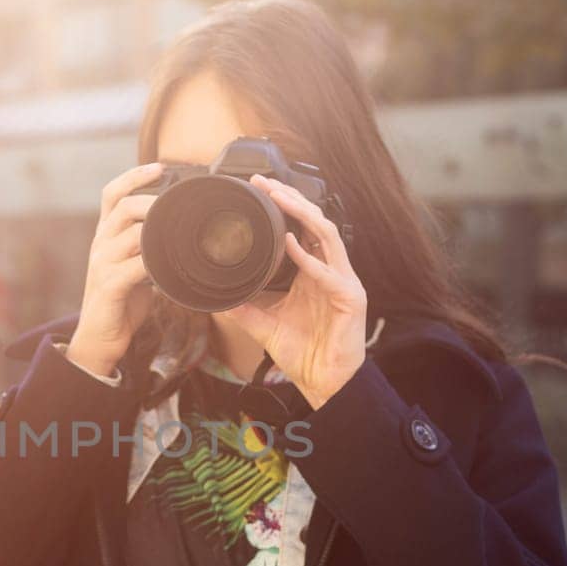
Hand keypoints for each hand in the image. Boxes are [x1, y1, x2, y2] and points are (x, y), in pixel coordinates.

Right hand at [66, 162, 162, 377]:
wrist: (99, 338)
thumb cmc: (122, 300)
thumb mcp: (133, 265)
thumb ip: (149, 246)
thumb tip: (182, 231)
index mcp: (105, 235)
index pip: (111, 193)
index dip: (134, 176)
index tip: (160, 166)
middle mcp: (101, 244)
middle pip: (123, 207)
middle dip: (154, 201)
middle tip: (181, 205)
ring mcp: (102, 264)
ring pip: (130, 234)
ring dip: (158, 230)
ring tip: (182, 230)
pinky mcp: (109, 287)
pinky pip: (133, 267)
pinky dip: (154, 263)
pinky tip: (171, 265)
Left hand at [225, 173, 368, 409]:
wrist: (325, 382)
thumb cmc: (303, 353)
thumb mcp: (265, 326)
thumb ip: (244, 308)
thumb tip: (216, 298)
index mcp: (313, 272)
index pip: (302, 228)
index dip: (285, 207)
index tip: (258, 190)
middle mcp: (330, 270)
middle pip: (315, 222)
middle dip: (292, 198)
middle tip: (265, 182)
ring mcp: (343, 281)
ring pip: (326, 234)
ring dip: (302, 213)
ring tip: (279, 198)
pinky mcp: (351, 298)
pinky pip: (329, 272)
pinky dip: (308, 258)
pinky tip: (291, 243)